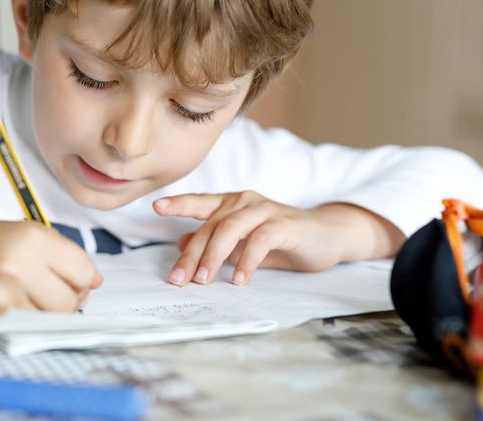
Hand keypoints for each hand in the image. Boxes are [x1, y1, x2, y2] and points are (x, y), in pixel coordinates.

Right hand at [0, 220, 102, 328]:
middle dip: (66, 300)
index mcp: (32, 238)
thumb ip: (61, 255)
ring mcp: (3, 296)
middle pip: (70, 301)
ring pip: (50, 320)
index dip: (82, 279)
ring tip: (24, 297)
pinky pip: (26, 329)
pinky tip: (9, 306)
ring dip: (44, 314)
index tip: (71, 280)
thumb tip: (95, 282)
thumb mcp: (22, 233)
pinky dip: (24, 322)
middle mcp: (20, 266)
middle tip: (46, 292)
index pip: (84, 271)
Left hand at [154, 191, 348, 286]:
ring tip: (204, 280)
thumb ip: (215, 242)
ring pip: (231, 229)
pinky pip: (260, 240)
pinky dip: (247, 260)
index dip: (179, 203)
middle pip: (211, 226)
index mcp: (232, 204)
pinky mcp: (285, 225)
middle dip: (192, 255)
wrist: (326, 236)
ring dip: (214, 256)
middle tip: (178, 280)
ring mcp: (265, 210)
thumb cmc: (281, 239)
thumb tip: (181, 243)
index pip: (200, 202)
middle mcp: (245, 201)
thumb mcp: (243, 243)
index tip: (156, 206)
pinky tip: (239, 279)